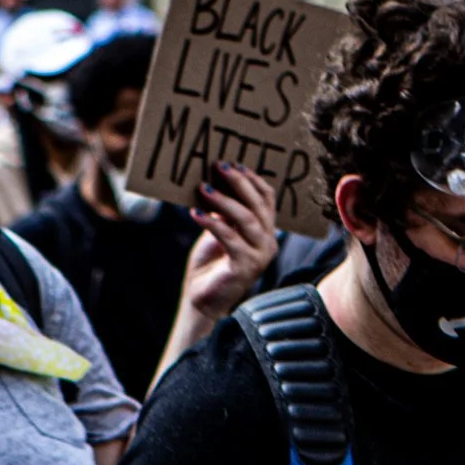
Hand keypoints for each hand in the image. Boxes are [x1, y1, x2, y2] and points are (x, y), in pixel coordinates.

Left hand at [183, 163, 280, 323]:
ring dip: (223, 200)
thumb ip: (225, 212)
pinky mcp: (245, 266)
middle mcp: (268, 242)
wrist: (203, 300)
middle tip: (219, 166)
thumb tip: (217, 180)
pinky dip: (212, 222)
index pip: (267, 198)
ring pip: (246, 219)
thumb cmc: (210, 264)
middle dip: (238, 183)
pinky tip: (195, 213)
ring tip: (203, 188)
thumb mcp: (220, 231)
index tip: (233, 163)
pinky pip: (230, 237)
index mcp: (266, 231)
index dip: (252, 179)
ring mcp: (260, 255)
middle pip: (258, 205)